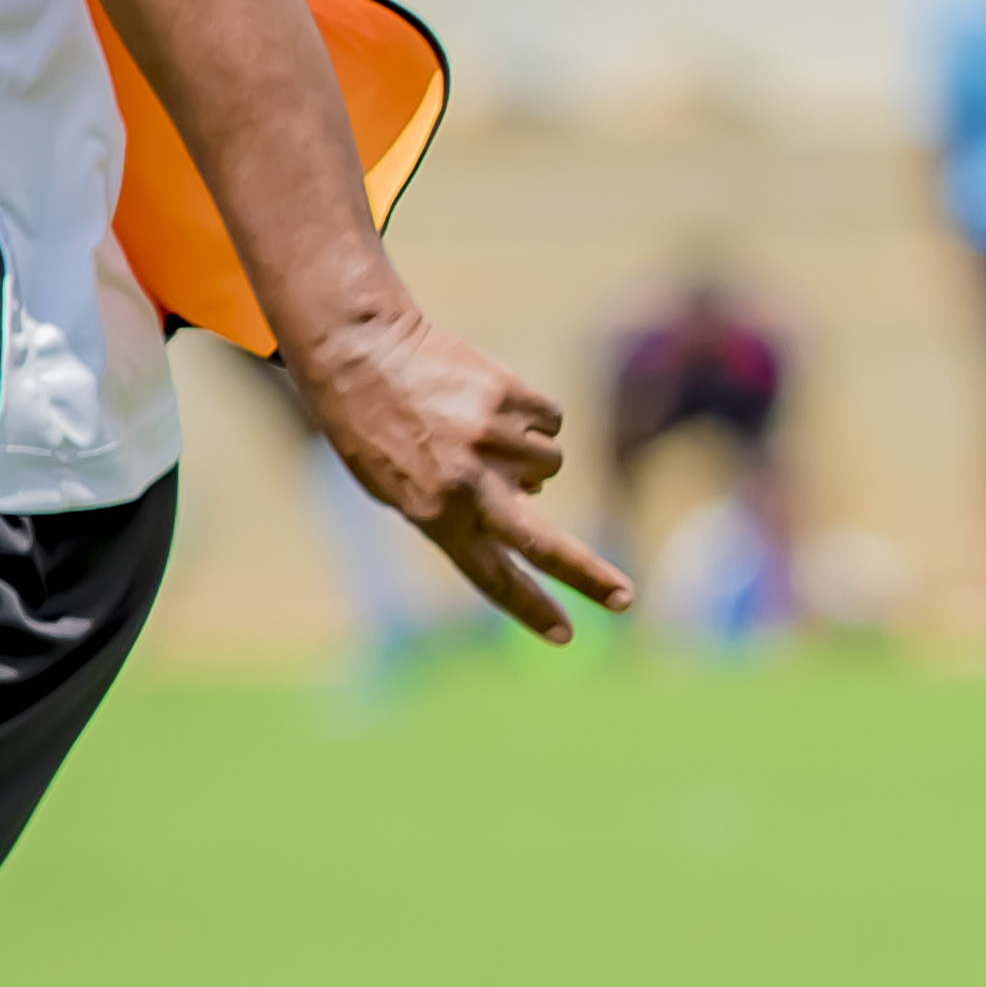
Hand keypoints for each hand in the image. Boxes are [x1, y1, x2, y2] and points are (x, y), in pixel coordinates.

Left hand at [291, 309, 636, 646]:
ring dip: (529, 453)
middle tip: (624, 600)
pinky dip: (531, 416)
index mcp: (435, 515)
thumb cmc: (372, 426)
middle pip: (544, 546)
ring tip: (479, 429)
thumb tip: (531, 499)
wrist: (361, 350)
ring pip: (551, 464)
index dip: (531, 609)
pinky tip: (490, 402)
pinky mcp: (512, 397)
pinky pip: (550, 420)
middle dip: (588, 578)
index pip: (493, 577)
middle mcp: (470, 482)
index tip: (565, 635)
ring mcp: (495, 439)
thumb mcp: (398, 487)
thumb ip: (460, 507)